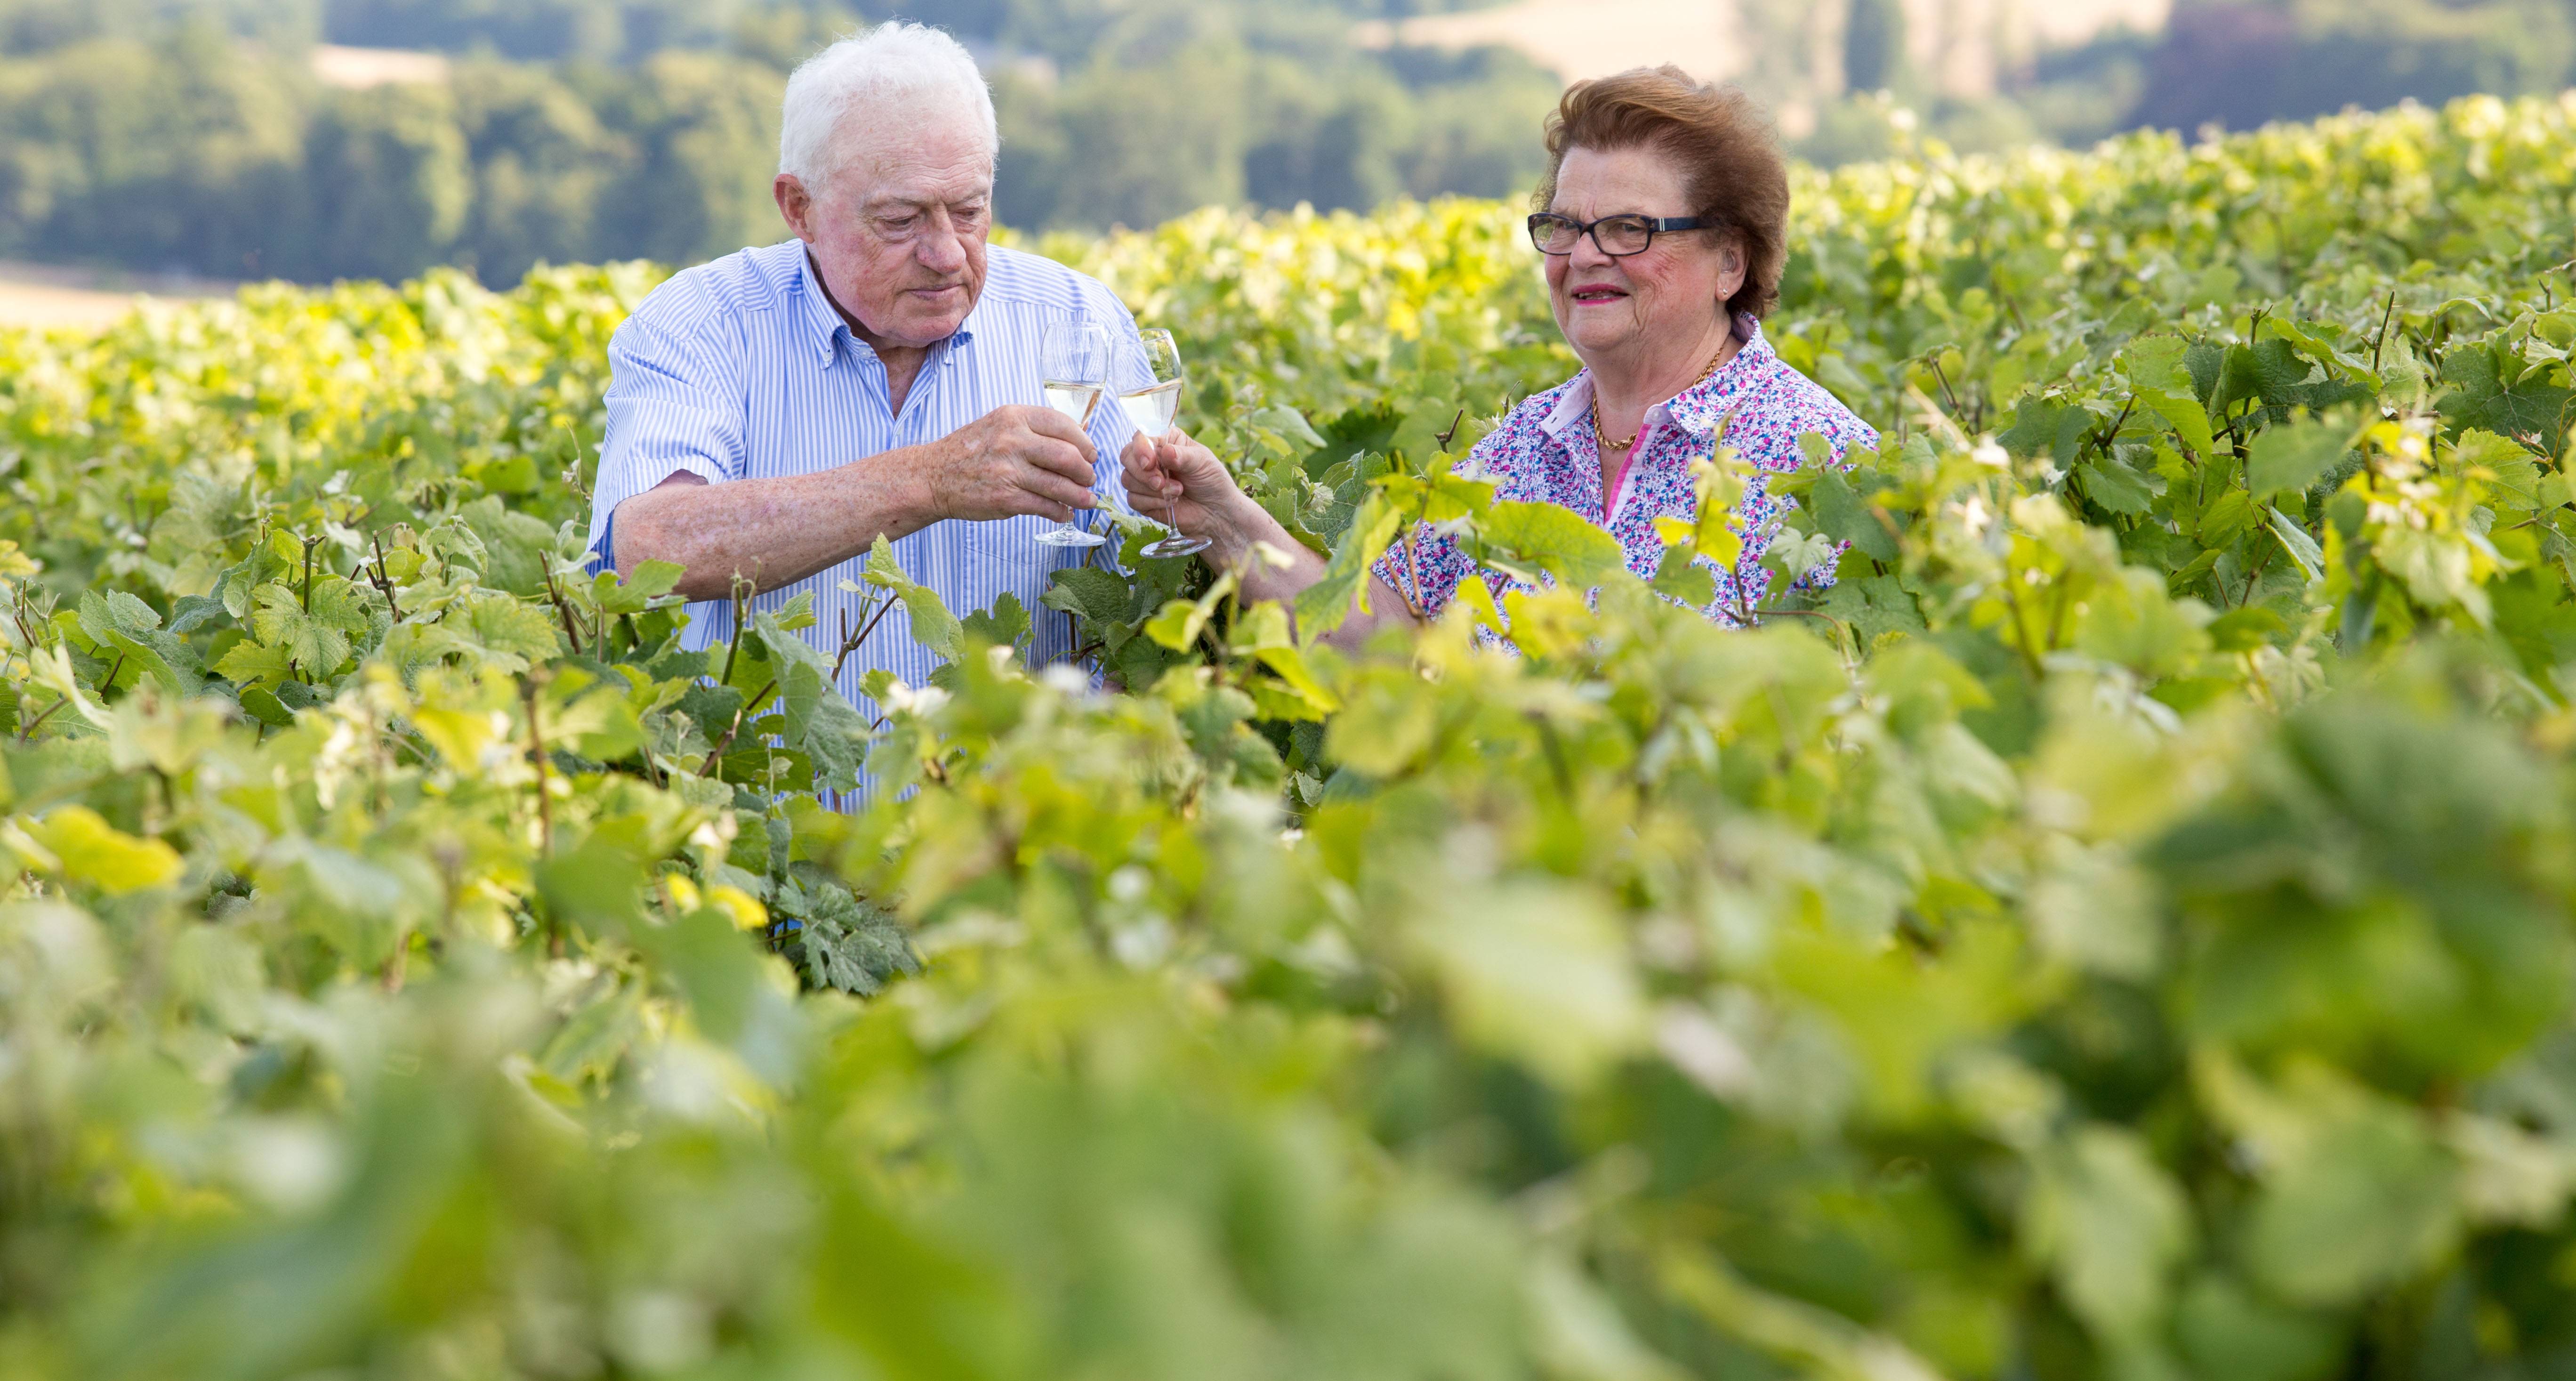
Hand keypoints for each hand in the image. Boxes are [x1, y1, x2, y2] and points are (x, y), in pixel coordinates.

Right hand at [919, 405, 1099, 522]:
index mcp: (1014, 417)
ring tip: (1087, 500)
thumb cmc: (970, 451)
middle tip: (1090, 479)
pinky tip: (1064, 513)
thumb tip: (1077, 444)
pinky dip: (1061, 512)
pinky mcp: (1006, 499)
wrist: (933, 477)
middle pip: (1069, 457)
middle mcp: (1012, 441)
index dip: (1085, 443)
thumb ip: (1034, 431)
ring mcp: (1009, 471)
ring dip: (1081, 496)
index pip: (1064, 426)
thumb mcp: (1000, 425)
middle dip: (1086, 472)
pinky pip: (1046, 507)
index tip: (1091, 454)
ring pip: (1061, 486)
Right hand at [1120, 428, 1245, 546]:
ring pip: (1127, 479)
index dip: (1140, 449)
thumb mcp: (1202, 462)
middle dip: (1142, 472)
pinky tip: (1170, 503)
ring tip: (1178, 492)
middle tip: (1160, 482)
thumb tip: (1166, 451)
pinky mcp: (1143, 500)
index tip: (1150, 463)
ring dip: (1151, 489)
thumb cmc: (1211, 480)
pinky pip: (1132, 499)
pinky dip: (1151, 502)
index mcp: (1164, 441)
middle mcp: (1151, 457)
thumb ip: (1182, 456)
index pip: (1140, 438)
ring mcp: (1144, 479)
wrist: (1216, 511)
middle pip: (1127, 457)